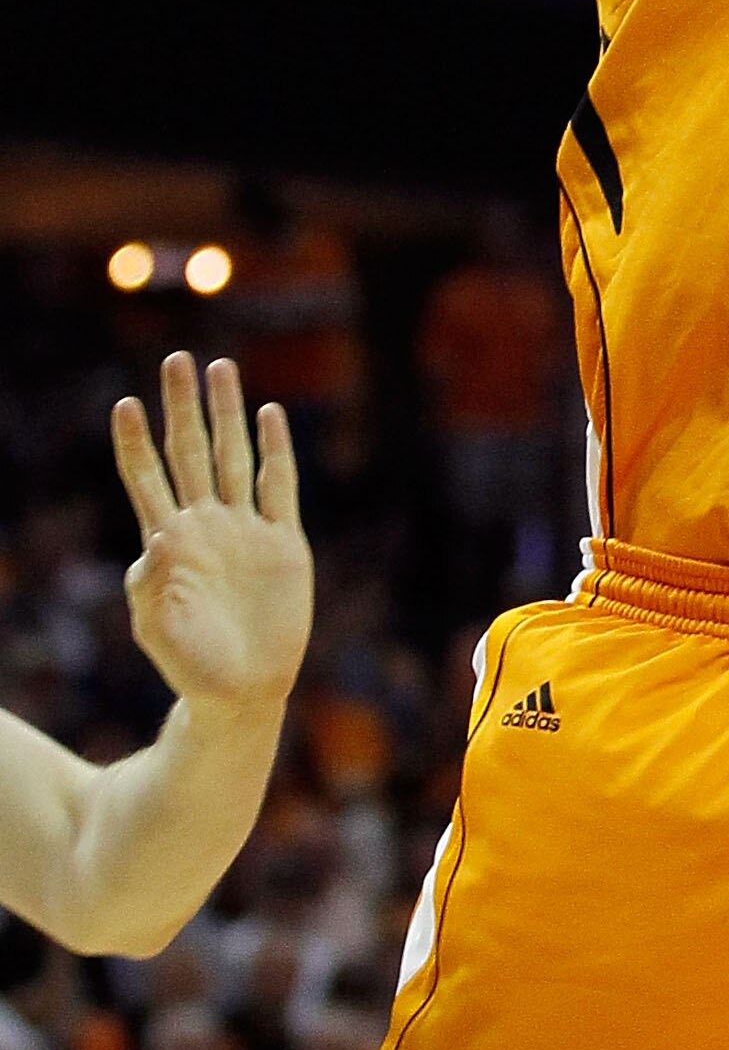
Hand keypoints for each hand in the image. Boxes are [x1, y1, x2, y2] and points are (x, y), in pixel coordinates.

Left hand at [112, 356, 309, 714]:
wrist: (242, 691)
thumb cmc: (189, 663)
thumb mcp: (157, 626)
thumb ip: (152, 583)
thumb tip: (158, 534)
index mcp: (168, 541)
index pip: (147, 478)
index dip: (135, 442)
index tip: (124, 403)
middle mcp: (205, 525)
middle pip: (189, 451)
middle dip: (182, 406)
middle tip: (176, 359)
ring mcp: (245, 529)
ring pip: (233, 456)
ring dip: (227, 413)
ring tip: (221, 367)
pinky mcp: (283, 542)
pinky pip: (279, 486)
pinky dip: (275, 449)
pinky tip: (269, 415)